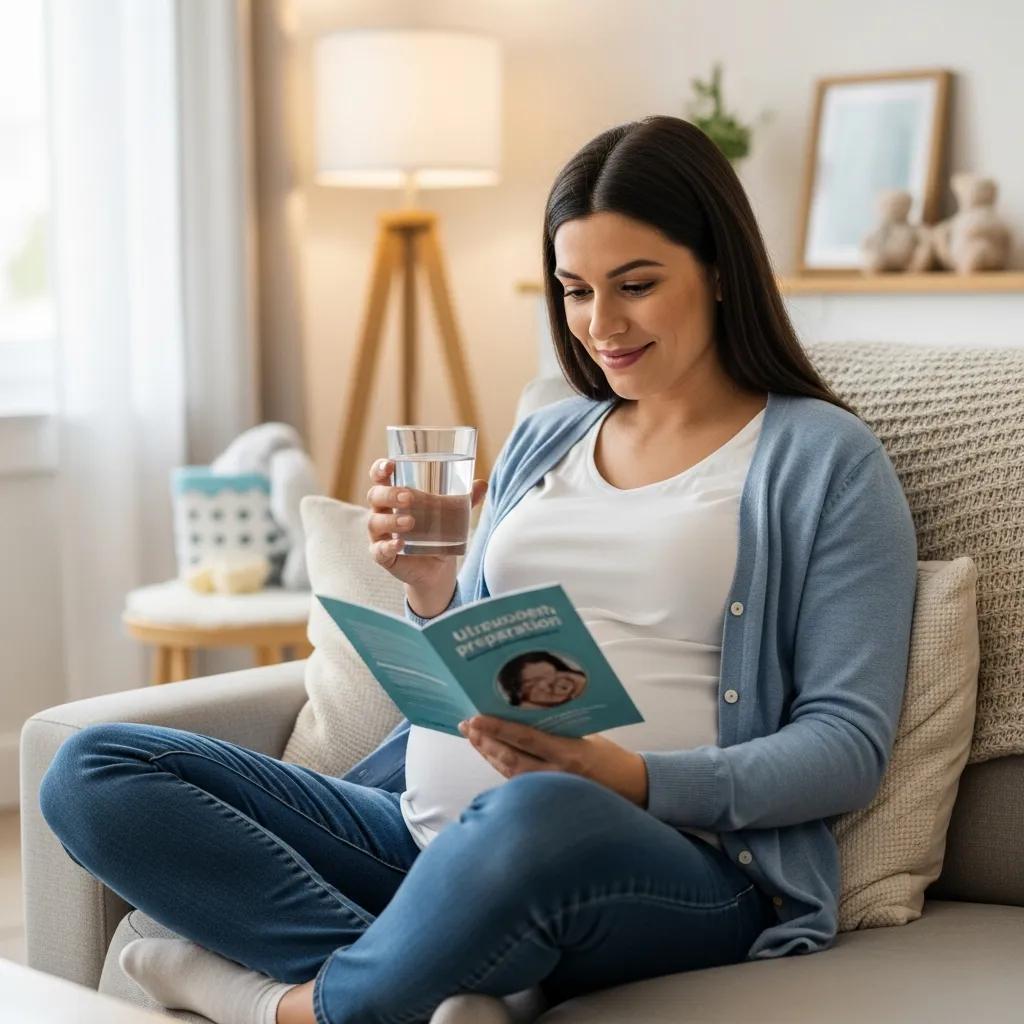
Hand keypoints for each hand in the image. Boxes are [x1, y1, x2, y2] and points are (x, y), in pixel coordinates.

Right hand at [365, 458, 487, 589]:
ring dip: (391, 520)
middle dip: (389, 494)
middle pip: (375, 496)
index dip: (380, 469)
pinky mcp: (383, 556)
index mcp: (394, 496)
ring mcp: (380, 535)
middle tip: (409, 497)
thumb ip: (465, 499)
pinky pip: (378, 550)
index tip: (390, 465)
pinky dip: (387, 546)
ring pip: (374, 523)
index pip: (380, 477)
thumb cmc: (438, 532)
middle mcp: (382, 512)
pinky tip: (399, 544)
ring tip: (411, 522)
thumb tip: (482, 484)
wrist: (437, 568)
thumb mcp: (452, 514)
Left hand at [457, 715, 647, 807]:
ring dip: (489, 755)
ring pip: (509, 774)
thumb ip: (557, 730)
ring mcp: (552, 791)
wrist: (633, 789)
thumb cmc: (611, 758)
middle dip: (485, 742)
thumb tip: (524, 716)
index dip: (497, 729)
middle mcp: (557, 774)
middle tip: (467, 726)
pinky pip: (518, 783)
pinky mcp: (549, 801)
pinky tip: (492, 756)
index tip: (476, 718)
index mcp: (569, 753)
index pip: (525, 739)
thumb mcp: (587, 736)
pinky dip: (502, 768)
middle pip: (510, 759)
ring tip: (474, 738)